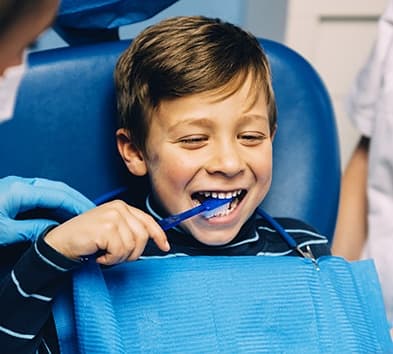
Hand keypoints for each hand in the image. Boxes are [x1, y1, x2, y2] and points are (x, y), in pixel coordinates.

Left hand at [0, 176, 94, 244]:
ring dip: (67, 200)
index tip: (91, 215)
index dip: (78, 205)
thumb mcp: (5, 232)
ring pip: (51, 189)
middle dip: (77, 199)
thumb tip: (53, 230)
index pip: (60, 195)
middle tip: (92, 212)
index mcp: (20, 190)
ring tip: (79, 213)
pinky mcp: (11, 191)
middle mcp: (20, 183)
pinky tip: (59, 212)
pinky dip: (54, 201)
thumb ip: (32, 230)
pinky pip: (41, 193)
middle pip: (59, 189)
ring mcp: (16, 185)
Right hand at [44, 200, 169, 265]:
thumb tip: (151, 239)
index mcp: (122, 206)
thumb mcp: (111, 229)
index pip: (148, 221)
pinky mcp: (106, 228)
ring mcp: (113, 217)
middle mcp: (119, 208)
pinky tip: (99, 255)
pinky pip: (120, 252)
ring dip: (119, 257)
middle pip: (143, 236)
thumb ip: (129, 229)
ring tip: (105, 254)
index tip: (165, 246)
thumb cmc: (86, 238)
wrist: (60, 242)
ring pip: (132, 246)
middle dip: (132, 253)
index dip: (159, 235)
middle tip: (115, 256)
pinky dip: (110, 259)